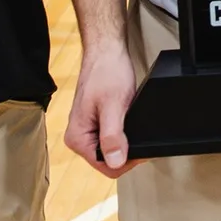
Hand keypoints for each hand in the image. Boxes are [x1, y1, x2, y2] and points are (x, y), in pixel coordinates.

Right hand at [65, 36, 143, 177]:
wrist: (107, 52)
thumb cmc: (107, 72)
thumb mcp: (114, 105)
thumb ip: (113, 135)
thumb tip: (115, 161)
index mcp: (78, 138)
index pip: (107, 168)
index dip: (128, 160)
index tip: (143, 146)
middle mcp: (79, 138)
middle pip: (110, 161)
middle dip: (128, 150)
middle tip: (138, 128)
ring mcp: (87, 132)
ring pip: (113, 151)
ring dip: (127, 141)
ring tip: (131, 119)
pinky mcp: (96, 125)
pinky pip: (113, 139)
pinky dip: (125, 133)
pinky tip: (128, 118)